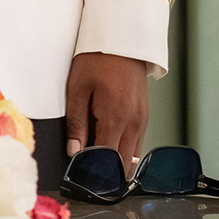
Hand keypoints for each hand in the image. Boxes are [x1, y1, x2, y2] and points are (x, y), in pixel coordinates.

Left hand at [65, 51, 148, 174]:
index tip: (80, 176)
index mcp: (115, 118)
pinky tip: (108, 145)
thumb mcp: (77, 89)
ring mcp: (142, 121)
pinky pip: (135, 143)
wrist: (122, 41)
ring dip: (115, 162)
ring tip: (95, 163)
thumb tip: (74, 151)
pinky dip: (122, 149)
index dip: (92, 171)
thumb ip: (76, 123)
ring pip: (131, 155)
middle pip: (122, 163)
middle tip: (87, 175)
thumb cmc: (97, 60)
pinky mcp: (144, 117)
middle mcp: (133, 124)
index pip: (105, 159)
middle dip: (105, 172)